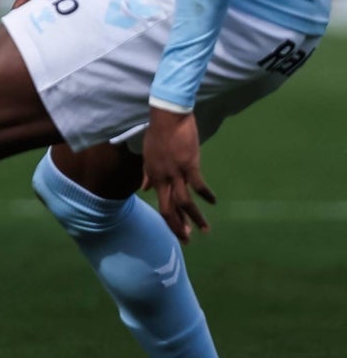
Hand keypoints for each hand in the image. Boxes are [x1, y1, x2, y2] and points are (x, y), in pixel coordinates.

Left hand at [143, 105, 214, 242]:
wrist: (166, 116)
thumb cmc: (158, 134)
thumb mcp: (148, 156)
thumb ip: (147, 174)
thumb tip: (144, 190)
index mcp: (153, 176)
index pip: (160, 204)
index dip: (168, 219)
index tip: (177, 231)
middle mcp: (162, 177)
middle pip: (169, 208)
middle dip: (178, 226)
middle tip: (187, 240)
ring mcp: (175, 172)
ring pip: (183, 201)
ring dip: (194, 217)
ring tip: (204, 230)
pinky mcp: (189, 164)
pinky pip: (197, 184)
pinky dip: (205, 194)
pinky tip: (213, 202)